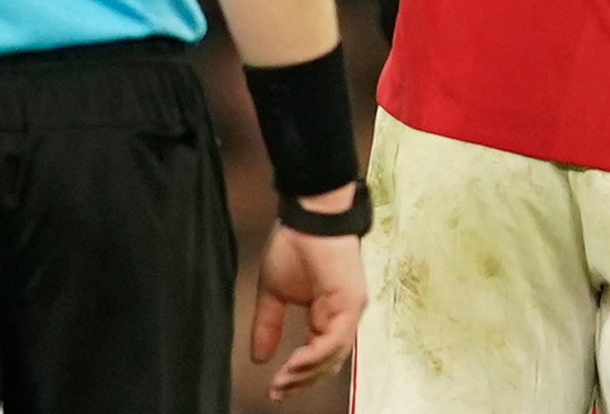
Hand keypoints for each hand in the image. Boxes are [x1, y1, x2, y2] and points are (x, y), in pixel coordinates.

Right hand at [250, 195, 366, 401]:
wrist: (308, 216)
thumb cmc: (294, 246)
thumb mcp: (274, 294)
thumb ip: (269, 325)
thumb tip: (259, 358)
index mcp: (328, 315)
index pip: (318, 356)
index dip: (297, 376)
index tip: (273, 390)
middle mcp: (342, 316)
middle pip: (327, 363)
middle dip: (300, 381)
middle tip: (276, 393)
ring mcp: (349, 309)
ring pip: (331, 356)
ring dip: (305, 373)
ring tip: (282, 382)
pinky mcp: (350, 301)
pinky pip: (334, 339)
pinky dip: (314, 356)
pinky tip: (293, 364)